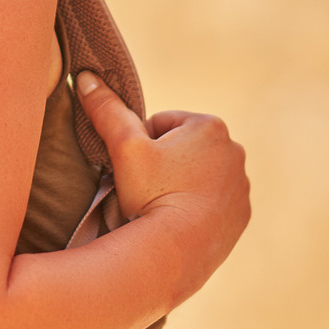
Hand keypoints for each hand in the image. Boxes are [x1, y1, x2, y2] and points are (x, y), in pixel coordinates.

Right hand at [74, 71, 250, 307]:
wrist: (178, 250)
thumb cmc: (151, 194)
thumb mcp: (124, 147)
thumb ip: (107, 110)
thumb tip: (86, 77)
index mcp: (210, 126)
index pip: (162, 124)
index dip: (141, 146)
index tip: (136, 169)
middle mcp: (234, 150)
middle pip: (183, 150)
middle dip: (164, 164)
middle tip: (145, 189)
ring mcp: (242, 184)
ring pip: (199, 176)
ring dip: (182, 184)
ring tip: (162, 205)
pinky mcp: (242, 213)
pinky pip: (215, 202)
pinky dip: (198, 208)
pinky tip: (181, 221)